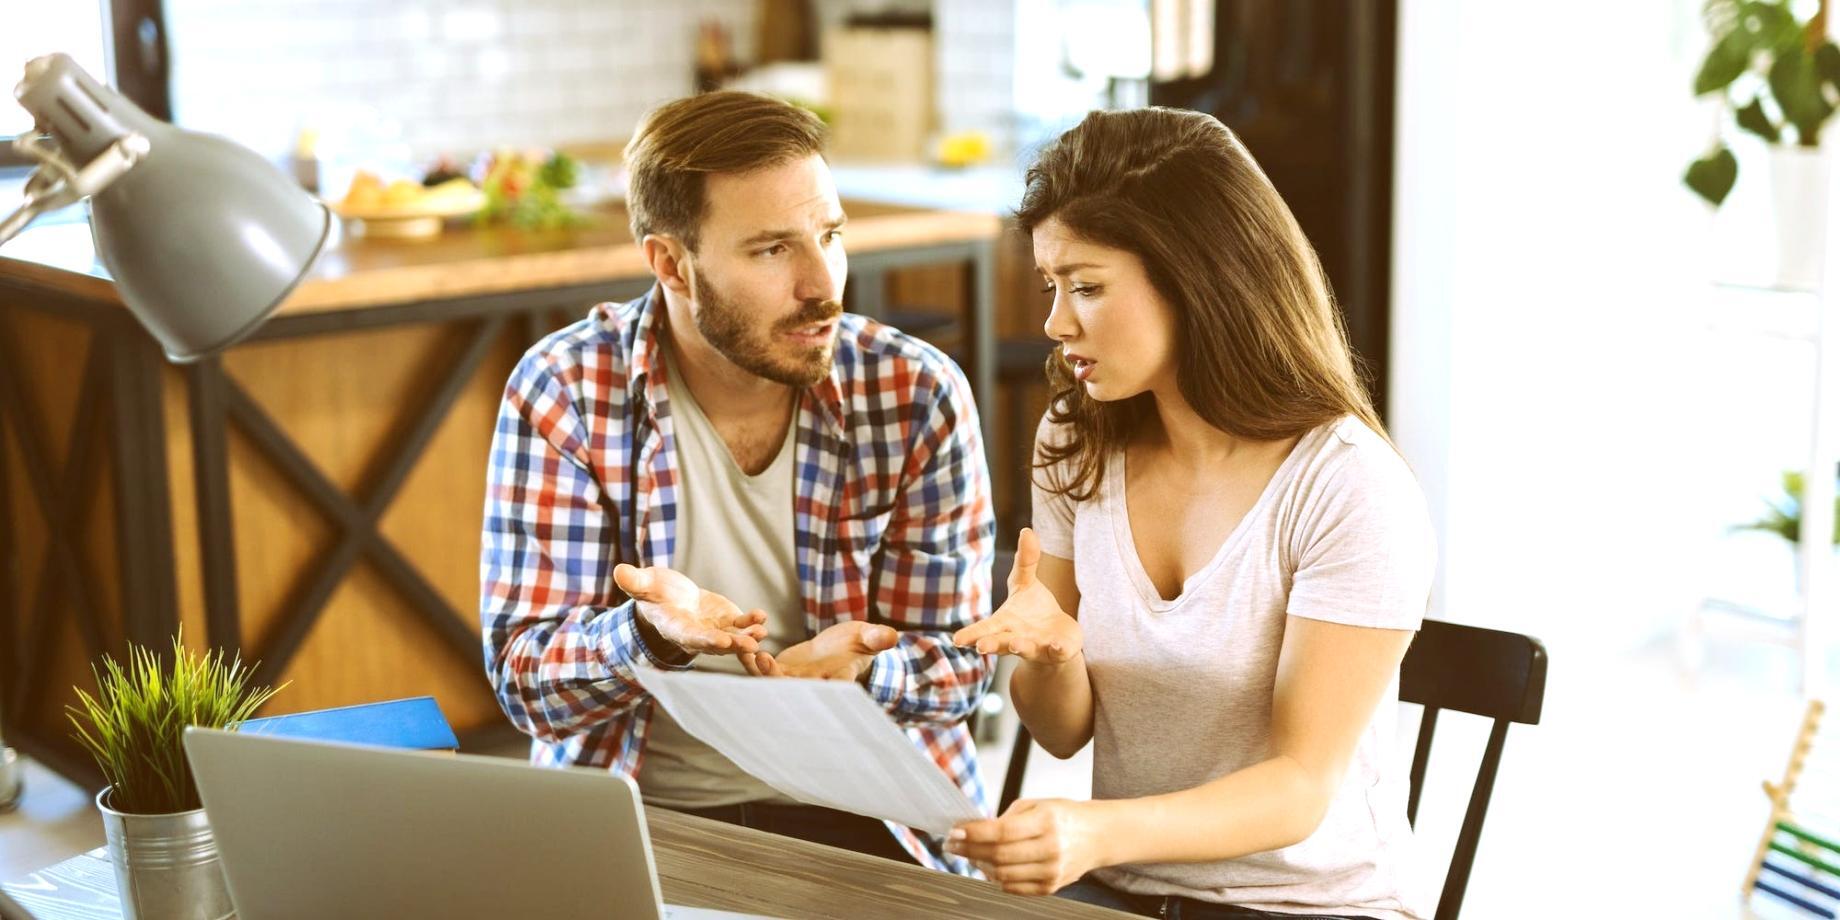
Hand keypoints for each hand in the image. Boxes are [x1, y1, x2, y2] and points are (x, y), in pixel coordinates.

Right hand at [614, 563, 766, 658]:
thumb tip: (619, 570)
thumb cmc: (654, 592)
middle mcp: (696, 635)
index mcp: (675, 628)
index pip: (691, 637)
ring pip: (732, 639)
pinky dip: (752, 622)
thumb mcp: (645, 584)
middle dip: (733, 645)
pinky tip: (761, 616)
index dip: (706, 640)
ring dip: (748, 637)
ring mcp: (714, 630)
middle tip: (750, 645)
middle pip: (716, 644)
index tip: (721, 641)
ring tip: (762, 632)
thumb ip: (635, 582)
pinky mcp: (726, 622)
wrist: (671, 597)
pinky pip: (741, 625)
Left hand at [741, 620, 897, 680]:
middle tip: (766, 662)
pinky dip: (753, 660)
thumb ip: (877, 638)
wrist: (842, 647)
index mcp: (836, 681)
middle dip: (777, 679)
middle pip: (792, 688)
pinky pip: (762, 669)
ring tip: (752, 651)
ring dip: (760, 669)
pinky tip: (744, 646)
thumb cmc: (860, 642)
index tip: (803, 683)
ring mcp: (794, 681)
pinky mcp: (781, 671)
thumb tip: (892, 636)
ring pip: (772, 681)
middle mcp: (812, 686)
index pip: (828, 690)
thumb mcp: (869, 637)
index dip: (816, 689)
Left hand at [947, 798, 1106, 895]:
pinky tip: (990, 867)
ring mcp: (1051, 871)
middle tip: (953, 844)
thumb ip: (1007, 818)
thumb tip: (975, 831)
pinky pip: (1013, 888)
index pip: (1002, 831)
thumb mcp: (1037, 805)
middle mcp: (1050, 848)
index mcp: (1046, 822)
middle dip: (969, 850)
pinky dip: (996, 878)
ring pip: (1003, 875)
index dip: (974, 833)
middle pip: (998, 855)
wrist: (1097, 836)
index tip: (955, 831)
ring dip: (980, 865)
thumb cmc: (1063, 816)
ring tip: (971, 854)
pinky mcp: (1051, 887)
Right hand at [951, 528, 1080, 663]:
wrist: (1058, 635)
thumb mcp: (1026, 583)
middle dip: (991, 644)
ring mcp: (1037, 647)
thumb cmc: (1033, 610)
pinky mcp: (1058, 650)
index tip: (957, 639)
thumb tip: (1026, 530)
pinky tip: (1057, 645)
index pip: (985, 628)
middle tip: (980, 646)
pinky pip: (1058, 651)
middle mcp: (1016, 639)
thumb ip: (1025, 561)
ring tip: (1014, 644)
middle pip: (1000, 643)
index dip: (971, 634)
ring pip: (1026, 649)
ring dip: (1019, 647)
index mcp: (1004, 624)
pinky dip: (1057, 649)